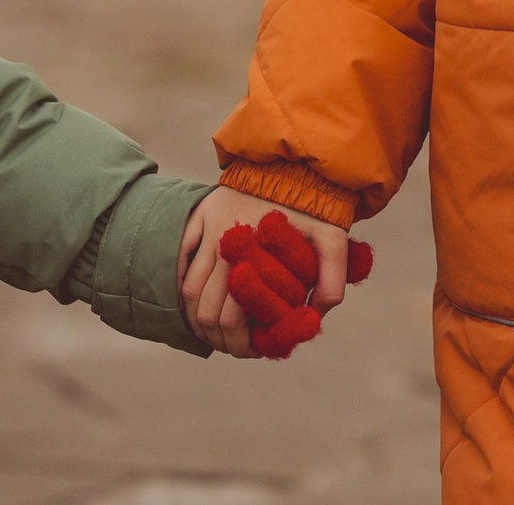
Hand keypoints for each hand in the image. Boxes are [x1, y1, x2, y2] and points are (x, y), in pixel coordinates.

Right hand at [178, 185, 350, 357]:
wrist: (296, 162)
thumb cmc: (316, 206)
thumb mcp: (333, 240)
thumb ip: (332, 279)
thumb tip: (316, 317)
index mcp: (253, 252)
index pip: (231, 316)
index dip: (239, 343)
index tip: (252, 351)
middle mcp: (223, 239)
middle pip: (205, 309)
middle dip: (217, 337)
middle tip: (234, 347)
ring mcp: (208, 225)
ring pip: (189, 288)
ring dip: (197, 317)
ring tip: (213, 331)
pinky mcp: (200, 213)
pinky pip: (179, 256)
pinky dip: (181, 284)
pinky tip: (194, 302)